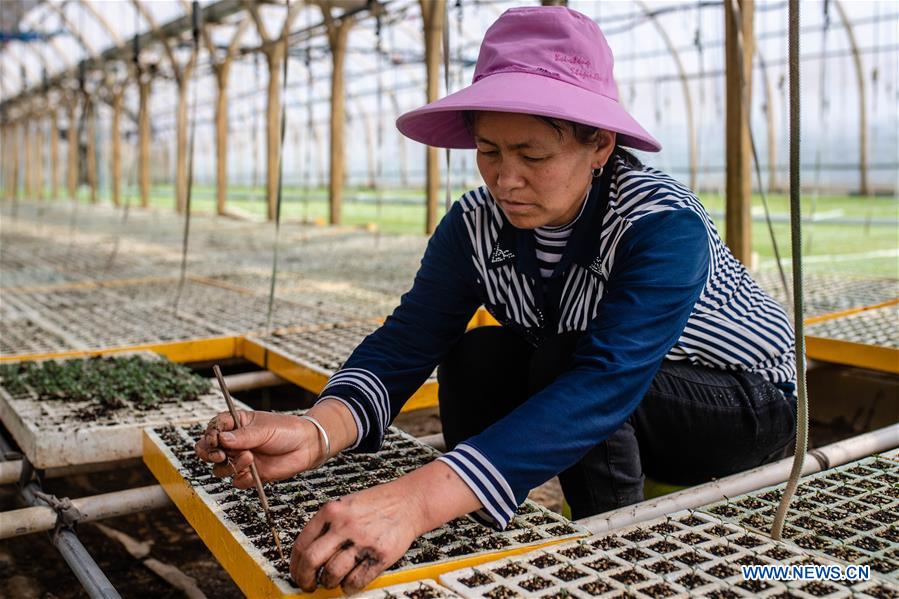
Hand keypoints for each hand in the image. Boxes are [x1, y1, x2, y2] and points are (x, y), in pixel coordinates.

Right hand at [195, 410, 321, 487]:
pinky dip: (242, 478)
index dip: (211, 434)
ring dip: (230, 466)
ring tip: (249, 458)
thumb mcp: (264, 428)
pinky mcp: (250, 474)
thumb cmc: (287, 430)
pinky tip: (253, 472)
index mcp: (236, 424)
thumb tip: (221, 438)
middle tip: (221, 454)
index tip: (216, 439)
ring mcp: (241, 459)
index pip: (214, 428)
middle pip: (208, 450)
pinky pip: (236, 481)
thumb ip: (243, 436)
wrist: (306, 446)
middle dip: (210, 454)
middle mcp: (235, 443)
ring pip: (219, 468)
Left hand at [290, 480, 421, 594]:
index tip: (297, 572)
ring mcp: (362, 541)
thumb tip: (307, 554)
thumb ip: (327, 525)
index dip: (295, 565)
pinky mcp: (379, 555)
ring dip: (328, 583)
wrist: (409, 501)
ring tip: (332, 581)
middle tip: (308, 585)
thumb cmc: (378, 503)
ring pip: (332, 573)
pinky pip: (356, 581)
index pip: (301, 544)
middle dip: (305, 579)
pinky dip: (349, 587)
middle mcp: (344, 525)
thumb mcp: (345, 504)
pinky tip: (349, 582)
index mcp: (332, 511)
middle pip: (311, 560)